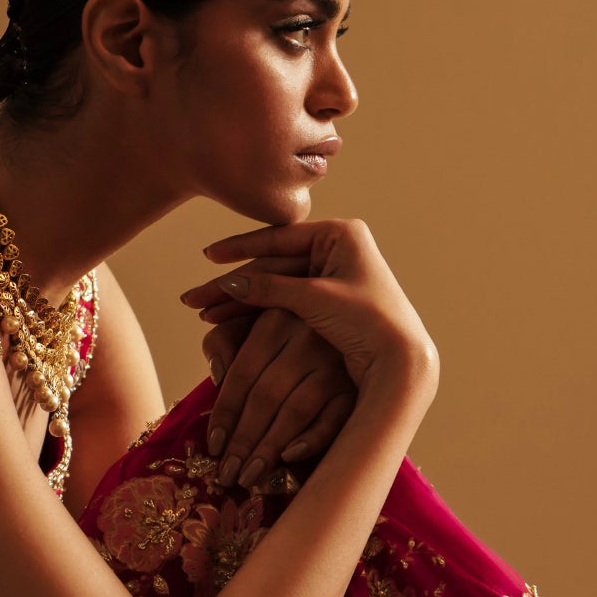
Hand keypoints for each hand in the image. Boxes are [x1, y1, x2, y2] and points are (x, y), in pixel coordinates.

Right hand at [181, 218, 436, 396]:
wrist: (400, 361)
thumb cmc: (368, 321)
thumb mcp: (315, 299)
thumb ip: (270, 287)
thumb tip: (229, 283)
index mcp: (340, 235)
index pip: (278, 238)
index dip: (239, 249)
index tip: (208, 257)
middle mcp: (336, 250)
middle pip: (271, 265)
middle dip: (232, 284)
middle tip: (195, 299)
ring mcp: (331, 275)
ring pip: (273, 286)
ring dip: (239, 300)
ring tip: (205, 314)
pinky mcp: (327, 301)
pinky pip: (282, 301)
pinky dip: (256, 311)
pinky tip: (227, 318)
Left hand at [195, 307, 356, 488]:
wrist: (343, 324)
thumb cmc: (284, 332)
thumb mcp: (249, 322)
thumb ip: (224, 341)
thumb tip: (218, 376)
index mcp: (274, 321)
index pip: (242, 375)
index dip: (225, 414)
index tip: (213, 446)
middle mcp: (307, 339)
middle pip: (266, 397)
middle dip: (243, 440)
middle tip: (228, 473)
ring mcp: (336, 363)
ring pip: (295, 412)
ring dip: (269, 448)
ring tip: (249, 476)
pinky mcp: (358, 387)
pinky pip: (334, 420)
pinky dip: (311, 440)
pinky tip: (288, 458)